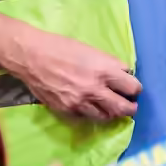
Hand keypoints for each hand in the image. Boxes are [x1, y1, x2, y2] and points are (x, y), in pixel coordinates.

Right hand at [11, 27, 142, 121]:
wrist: (31, 56)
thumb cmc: (61, 48)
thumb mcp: (92, 52)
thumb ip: (109, 65)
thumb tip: (123, 75)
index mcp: (104, 70)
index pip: (132, 87)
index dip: (134, 88)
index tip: (132, 89)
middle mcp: (95, 89)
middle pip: (123, 107)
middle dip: (130, 108)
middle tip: (131, 107)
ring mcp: (80, 102)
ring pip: (106, 116)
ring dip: (111, 113)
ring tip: (112, 109)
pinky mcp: (67, 110)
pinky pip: (86, 117)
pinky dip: (91, 113)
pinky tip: (90, 107)